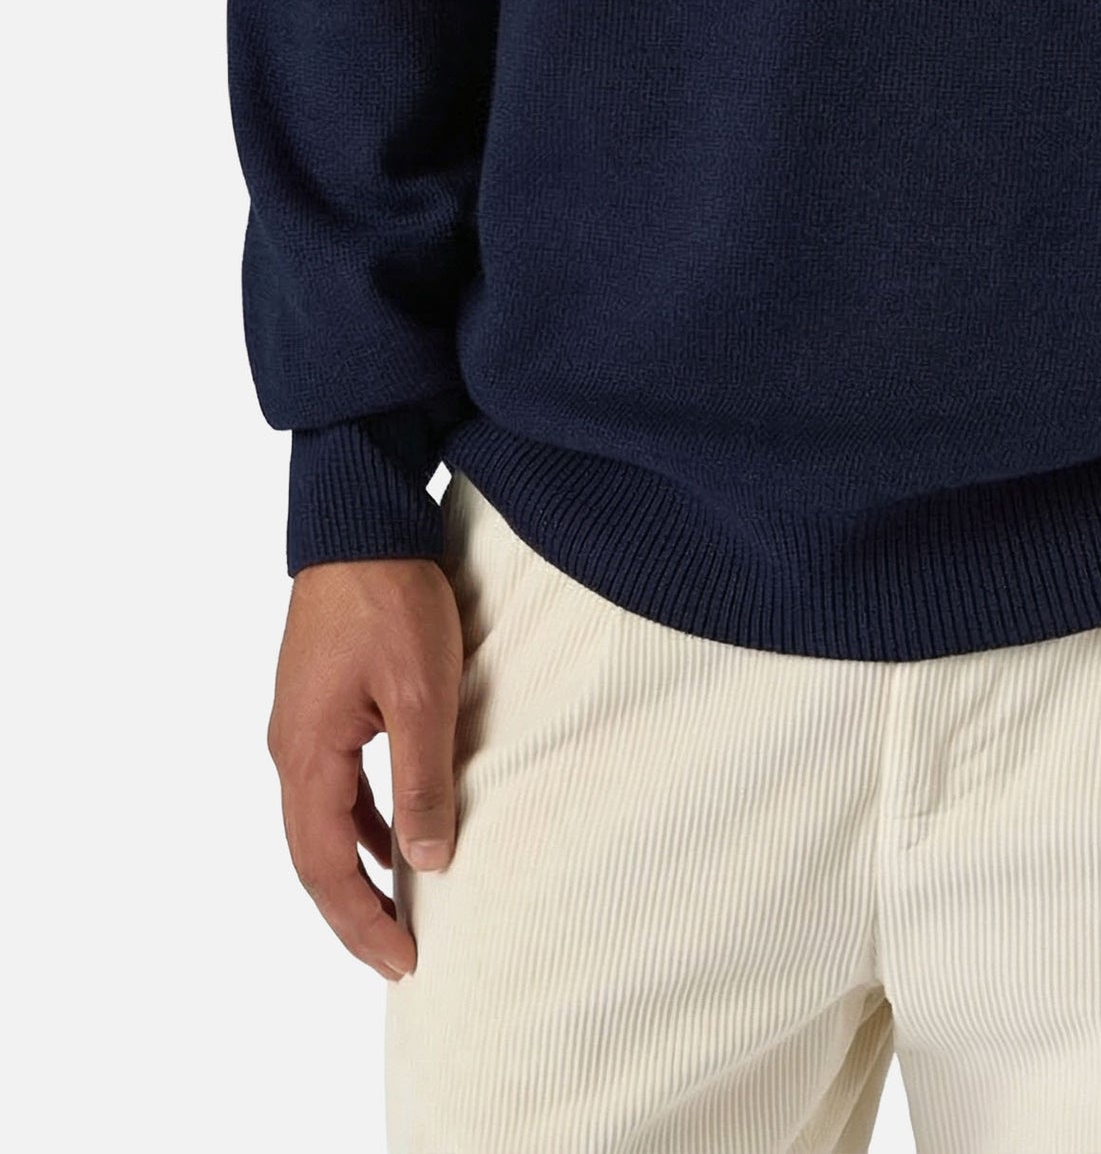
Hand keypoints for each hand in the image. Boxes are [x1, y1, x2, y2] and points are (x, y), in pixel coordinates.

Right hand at [266, 557, 463, 979]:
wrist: (360, 520)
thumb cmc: (391, 598)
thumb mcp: (423, 693)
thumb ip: (423, 780)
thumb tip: (429, 862)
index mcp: (305, 754)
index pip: (324, 867)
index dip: (361, 922)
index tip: (403, 961)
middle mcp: (290, 748)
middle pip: (314, 856)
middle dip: (356, 911)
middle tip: (401, 955)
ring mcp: (301, 725)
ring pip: (323, 822)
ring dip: (359, 868)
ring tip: (402, 909)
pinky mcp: (321, 703)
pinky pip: (335, 784)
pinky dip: (363, 821)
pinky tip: (398, 833)